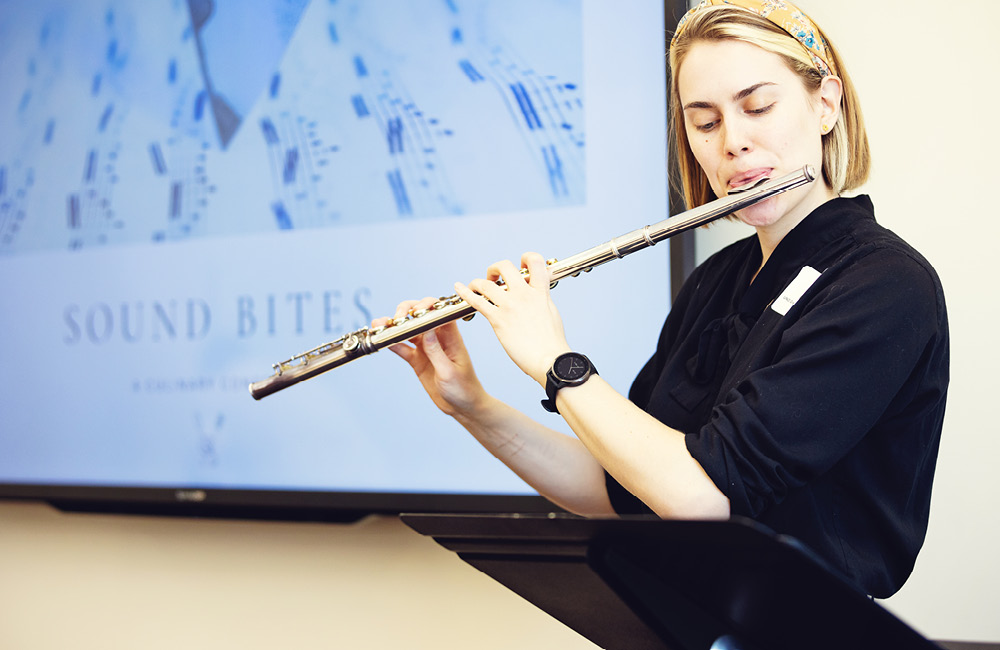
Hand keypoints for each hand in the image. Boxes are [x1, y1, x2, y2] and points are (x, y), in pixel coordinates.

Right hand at [372, 298, 487, 417]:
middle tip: (396, 319)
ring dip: (394, 326)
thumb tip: (426, 327)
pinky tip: (382, 340)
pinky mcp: (418, 360)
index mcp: (451, 337)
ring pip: (408, 330)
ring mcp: (426, 348)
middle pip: (420, 316)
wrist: (463, 407)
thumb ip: (436, 350)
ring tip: (379, 325)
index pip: (439, 312)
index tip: (415, 311)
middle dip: (406, 312)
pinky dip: (392, 343)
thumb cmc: (464, 388)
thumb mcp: (449, 371)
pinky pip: (402, 348)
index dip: (426, 306)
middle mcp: (438, 338)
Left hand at [454, 252, 570, 385]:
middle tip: (493, 278)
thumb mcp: (551, 312)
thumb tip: (537, 293)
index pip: (535, 261)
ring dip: (477, 283)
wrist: (549, 360)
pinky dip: (465, 292)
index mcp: (540, 292)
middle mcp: (524, 295)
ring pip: (486, 283)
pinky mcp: (498, 320)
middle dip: (495, 269)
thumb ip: (541, 299)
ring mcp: (510, 306)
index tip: (519, 266)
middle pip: (505, 266)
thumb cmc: (552, 342)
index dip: (525, 258)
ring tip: (474, 287)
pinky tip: (459, 288)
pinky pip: (477, 301)